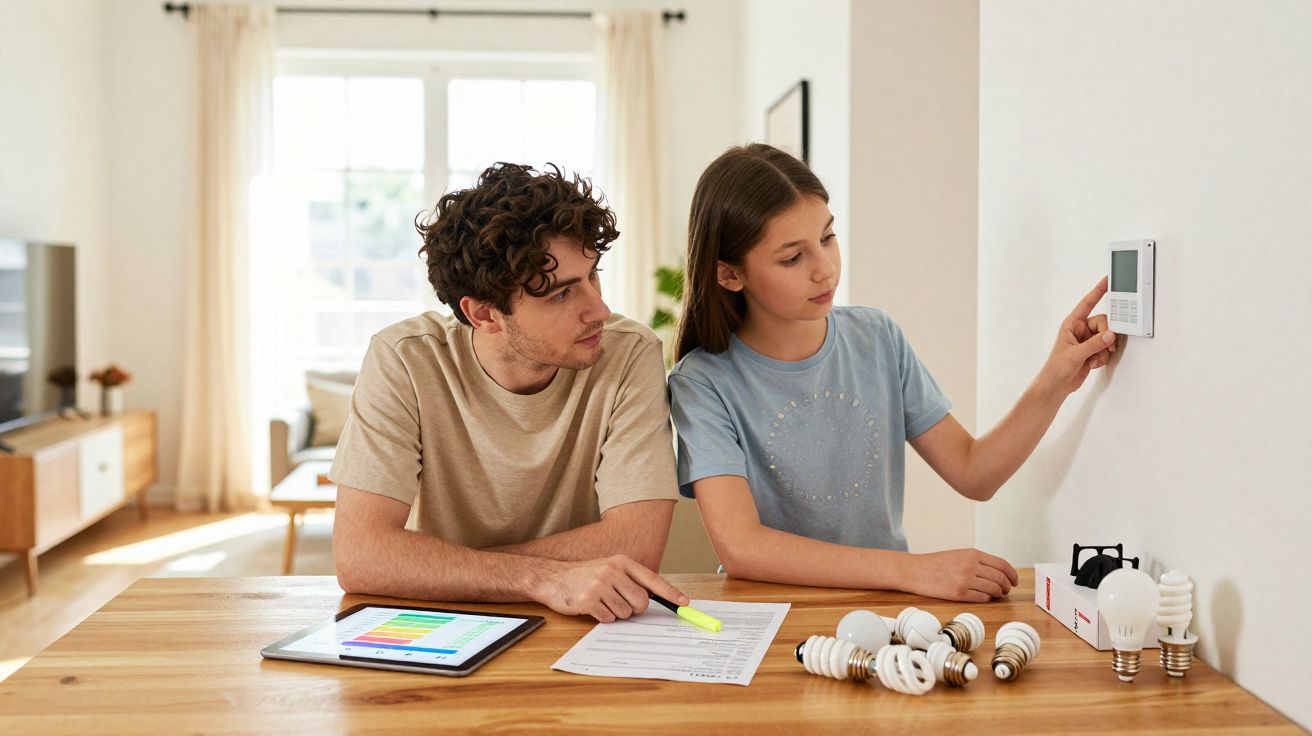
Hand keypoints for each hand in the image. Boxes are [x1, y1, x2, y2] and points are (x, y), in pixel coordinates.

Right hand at [531, 555, 689, 621]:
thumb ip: (630, 580)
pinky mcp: (589, 600)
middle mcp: (613, 571)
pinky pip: (609, 619)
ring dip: (616, 613)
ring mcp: (600, 585)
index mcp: (622, 562)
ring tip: (602, 602)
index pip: (653, 579)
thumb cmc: (585, 576)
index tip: (685, 603)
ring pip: (625, 613)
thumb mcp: (609, 569)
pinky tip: (592, 607)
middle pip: (641, 602)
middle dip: (635, 609)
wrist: (553, 578)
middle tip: (621, 604)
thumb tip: (653, 599)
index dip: (671, 593)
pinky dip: (603, 618)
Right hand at [909, 548, 1018, 602]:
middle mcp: (970, 565)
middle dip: (1007, 586)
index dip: (1012, 574)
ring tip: (995, 594)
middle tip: (1005, 590)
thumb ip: (978, 561)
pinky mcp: (959, 593)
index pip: (1002, 564)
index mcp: (972, 553)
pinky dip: (987, 598)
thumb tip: (1000, 573)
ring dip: (998, 594)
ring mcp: (965, 580)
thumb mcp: (959, 555)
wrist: (915, 571)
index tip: (1015, 580)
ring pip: (994, 589)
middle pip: (1001, 578)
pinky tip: (983, 597)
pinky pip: (983, 598)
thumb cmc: (937, 564)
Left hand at [1038, 276, 1118, 395]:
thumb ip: (1094, 344)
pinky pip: (1106, 348)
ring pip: (1107, 337)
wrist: (1057, 386)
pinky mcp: (1093, 350)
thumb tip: (1111, 335)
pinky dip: (1102, 357)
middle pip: (1104, 323)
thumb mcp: (1075, 355)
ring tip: (1093, 360)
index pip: (1087, 303)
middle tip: (1107, 346)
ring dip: (1103, 351)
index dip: (1098, 291)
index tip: (1108, 280)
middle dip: (1107, 337)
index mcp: (1071, 324)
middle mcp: (1081, 329)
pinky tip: (1092, 364)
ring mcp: (1088, 340)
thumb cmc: (1056, 368)